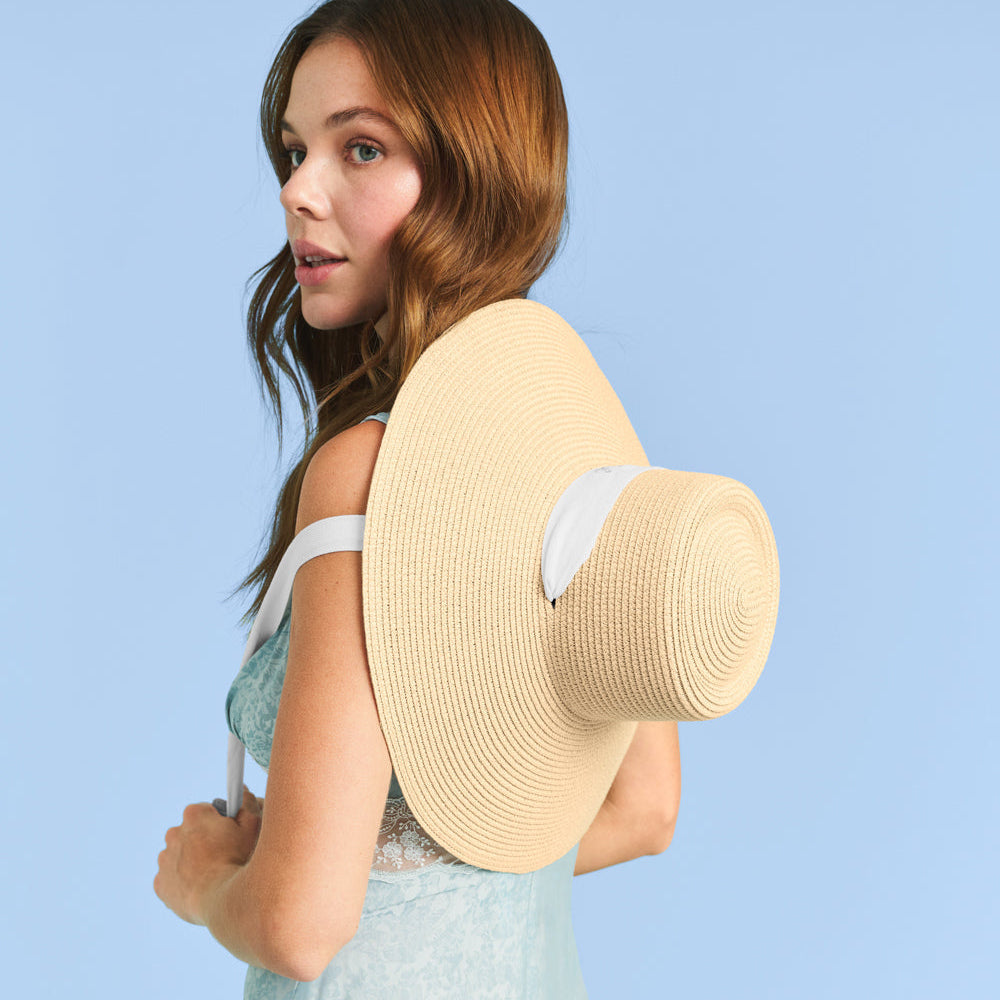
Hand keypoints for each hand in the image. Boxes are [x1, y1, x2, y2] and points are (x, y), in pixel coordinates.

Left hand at [154, 785, 262, 924]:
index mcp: (194, 815)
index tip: (229, 834)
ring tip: (212, 873)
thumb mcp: (252, 826)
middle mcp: (173, 833)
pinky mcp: (160, 884)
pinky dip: (183, 880)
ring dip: (192, 860)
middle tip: (223, 855)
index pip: (205, 810)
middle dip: (204, 839)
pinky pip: (171, 877)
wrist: (223, 901)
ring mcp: (165, 860)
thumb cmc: (239, 860)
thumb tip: (241, 790)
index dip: (220, 822)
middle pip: (190, 832)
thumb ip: (246, 803)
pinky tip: (200, 886)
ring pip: (180, 854)